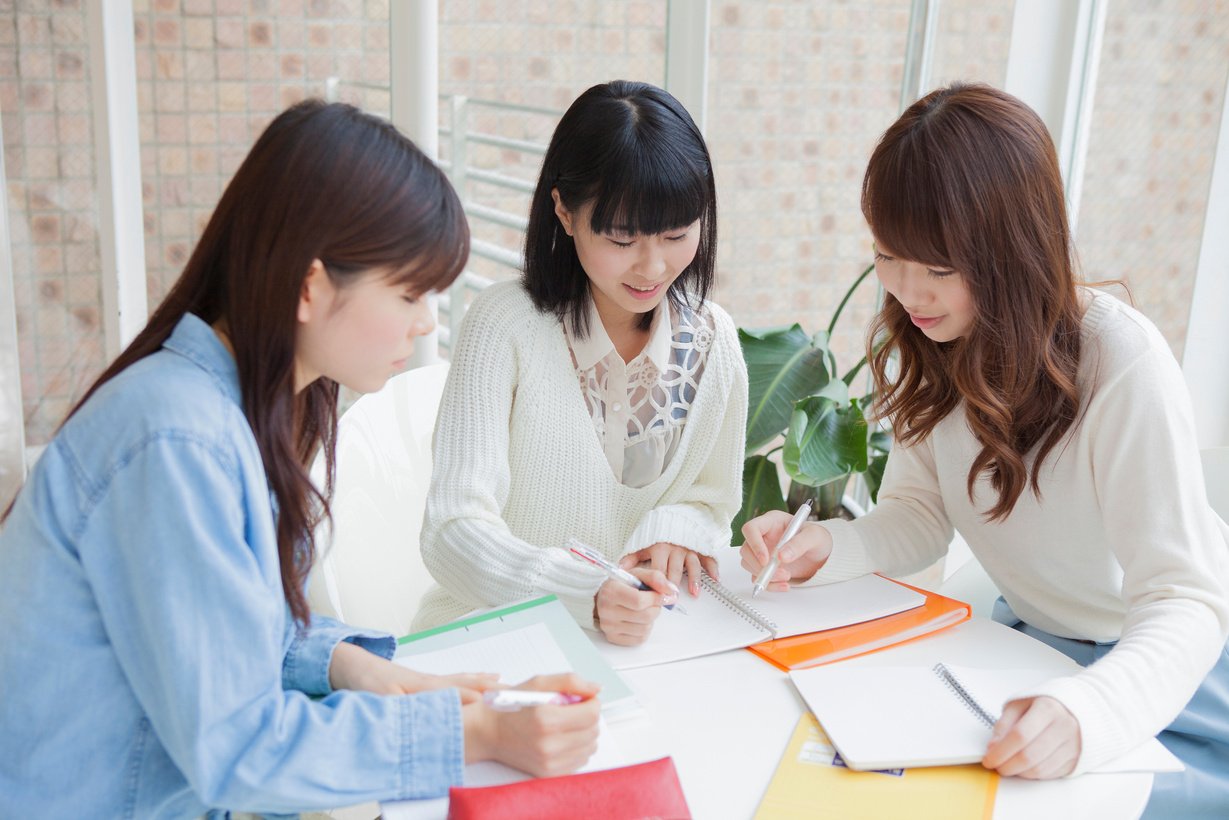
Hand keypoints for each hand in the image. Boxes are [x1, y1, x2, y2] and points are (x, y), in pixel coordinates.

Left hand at [328, 641, 497, 703]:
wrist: (352, 665)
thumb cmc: (365, 682)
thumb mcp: (380, 699)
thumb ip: (403, 708)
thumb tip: (421, 718)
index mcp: (425, 688)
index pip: (460, 695)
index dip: (481, 701)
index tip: (502, 707)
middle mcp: (433, 682)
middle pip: (470, 685)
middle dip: (493, 690)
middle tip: (518, 692)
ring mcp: (431, 681)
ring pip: (466, 681)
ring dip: (487, 683)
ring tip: (506, 682)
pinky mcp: (426, 683)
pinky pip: (458, 680)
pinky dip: (474, 679)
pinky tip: (481, 677)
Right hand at [463, 673, 601, 777]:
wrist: (487, 732)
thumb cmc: (510, 705)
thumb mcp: (538, 683)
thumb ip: (570, 682)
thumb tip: (596, 689)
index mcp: (547, 719)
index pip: (592, 713)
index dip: (592, 702)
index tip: (584, 699)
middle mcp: (549, 744)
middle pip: (593, 731)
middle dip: (588, 717)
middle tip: (572, 710)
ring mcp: (549, 762)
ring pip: (590, 747)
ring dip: (584, 734)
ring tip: (566, 725)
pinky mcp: (549, 774)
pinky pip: (580, 761)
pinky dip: (577, 749)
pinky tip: (562, 739)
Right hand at [594, 566, 677, 645]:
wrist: (603, 598)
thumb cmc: (622, 586)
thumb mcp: (637, 574)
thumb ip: (655, 578)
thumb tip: (671, 591)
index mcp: (611, 591)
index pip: (639, 600)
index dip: (655, 598)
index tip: (662, 595)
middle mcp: (606, 610)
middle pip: (645, 616)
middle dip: (656, 608)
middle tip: (654, 602)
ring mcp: (609, 626)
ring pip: (645, 629)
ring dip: (651, 619)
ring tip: (645, 610)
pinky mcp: (613, 638)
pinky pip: (640, 639)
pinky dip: (645, 630)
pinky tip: (639, 620)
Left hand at [619, 541, 717, 595]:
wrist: (676, 517)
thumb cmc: (659, 535)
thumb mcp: (643, 544)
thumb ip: (632, 557)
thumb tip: (620, 569)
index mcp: (659, 548)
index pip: (657, 569)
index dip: (656, 583)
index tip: (654, 596)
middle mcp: (675, 548)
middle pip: (674, 570)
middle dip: (673, 585)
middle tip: (672, 599)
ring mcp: (689, 549)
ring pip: (692, 565)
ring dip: (694, 579)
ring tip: (694, 593)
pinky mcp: (700, 549)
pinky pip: (708, 559)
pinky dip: (713, 568)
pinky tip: (715, 579)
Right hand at [740, 512, 832, 590]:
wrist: (822, 555)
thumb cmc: (817, 539)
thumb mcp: (815, 537)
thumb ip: (799, 544)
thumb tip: (781, 556)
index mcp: (771, 522)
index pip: (751, 528)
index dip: (754, 544)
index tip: (766, 560)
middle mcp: (763, 536)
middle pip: (746, 549)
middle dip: (759, 565)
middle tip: (779, 573)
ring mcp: (762, 552)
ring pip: (748, 564)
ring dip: (764, 576)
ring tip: (787, 577)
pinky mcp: (765, 567)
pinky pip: (758, 578)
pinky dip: (770, 585)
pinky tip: (785, 585)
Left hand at [982, 696, 1080, 778]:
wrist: (1075, 709)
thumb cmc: (1043, 705)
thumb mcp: (1019, 704)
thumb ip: (1004, 724)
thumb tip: (993, 748)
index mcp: (1048, 708)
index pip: (1020, 735)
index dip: (1000, 751)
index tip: (988, 759)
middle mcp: (1064, 727)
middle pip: (1029, 756)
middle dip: (1006, 766)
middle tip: (996, 766)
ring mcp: (1073, 746)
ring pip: (1039, 769)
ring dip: (1018, 772)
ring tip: (1008, 766)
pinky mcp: (1077, 760)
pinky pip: (1050, 774)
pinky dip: (1032, 774)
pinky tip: (1024, 767)